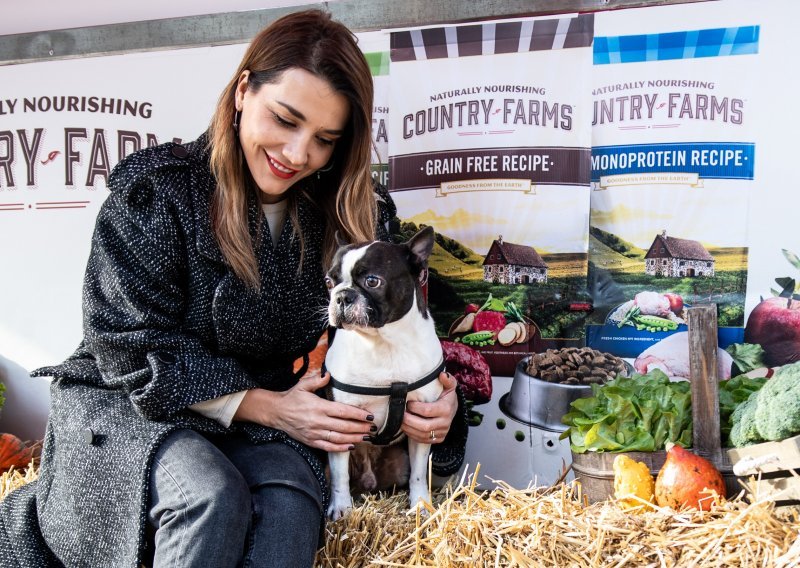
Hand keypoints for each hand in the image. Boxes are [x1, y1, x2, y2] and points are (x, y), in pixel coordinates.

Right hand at [234, 372, 373, 451]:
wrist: (276, 412)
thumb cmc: (292, 397)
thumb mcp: (303, 385)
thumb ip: (317, 380)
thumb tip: (329, 374)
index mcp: (318, 406)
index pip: (342, 411)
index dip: (357, 414)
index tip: (369, 416)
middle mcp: (318, 421)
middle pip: (344, 426)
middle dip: (360, 427)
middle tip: (372, 427)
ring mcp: (314, 433)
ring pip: (338, 438)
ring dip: (354, 438)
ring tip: (366, 437)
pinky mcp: (311, 441)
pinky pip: (328, 447)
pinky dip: (340, 448)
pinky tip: (350, 446)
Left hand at [402, 371, 457, 444]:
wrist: (453, 409)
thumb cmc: (447, 396)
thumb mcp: (449, 386)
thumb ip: (447, 380)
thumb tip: (442, 374)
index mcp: (446, 409)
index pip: (427, 411)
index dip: (415, 407)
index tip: (408, 402)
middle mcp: (445, 423)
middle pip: (424, 426)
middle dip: (409, 420)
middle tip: (400, 413)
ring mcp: (442, 433)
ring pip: (422, 435)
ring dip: (408, 428)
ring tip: (401, 420)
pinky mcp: (438, 439)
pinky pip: (423, 440)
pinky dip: (412, 434)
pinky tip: (406, 427)